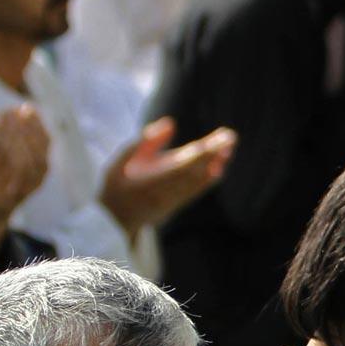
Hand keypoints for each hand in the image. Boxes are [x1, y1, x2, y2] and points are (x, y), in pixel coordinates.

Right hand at [102, 118, 236, 233]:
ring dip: (215, 164)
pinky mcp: (175, 206)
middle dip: (214, 154)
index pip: (183, 166)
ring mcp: (172, 202)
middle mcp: (165, 194)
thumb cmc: (115, 187)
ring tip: (229, 147)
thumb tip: (171, 123)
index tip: (218, 139)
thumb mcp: (120, 162)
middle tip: (231, 136)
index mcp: (150, 183)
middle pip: (195, 172)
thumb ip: (143, 142)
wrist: (113, 222)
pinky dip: (208, 179)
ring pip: (198, 182)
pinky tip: (220, 165)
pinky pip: (195, 191)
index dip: (203, 153)